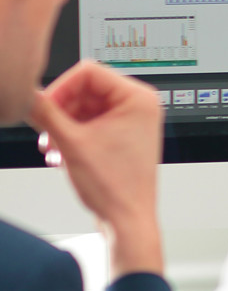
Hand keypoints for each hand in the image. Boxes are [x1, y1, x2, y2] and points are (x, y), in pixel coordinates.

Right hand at [28, 61, 164, 276]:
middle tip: (46, 132)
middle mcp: (139, 106)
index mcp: (138, 98)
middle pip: (84, 90)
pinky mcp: (121, 135)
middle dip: (60, 111)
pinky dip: (71, 134)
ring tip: (54, 147)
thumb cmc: (116, 187)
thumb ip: (44, 112)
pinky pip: (88, 123)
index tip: (44, 107)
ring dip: (62, 125)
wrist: (127, 219)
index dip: (60, 88)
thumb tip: (25, 94)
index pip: (88, 71)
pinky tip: (61, 153)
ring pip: (82, 108)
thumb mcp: (70, 142)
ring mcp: (131, 121)